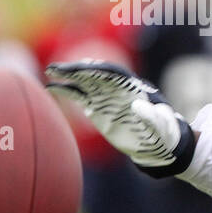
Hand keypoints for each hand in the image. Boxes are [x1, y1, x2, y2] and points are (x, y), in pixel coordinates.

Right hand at [44, 60, 194, 175]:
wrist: (154, 145)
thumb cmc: (162, 133)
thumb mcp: (160, 127)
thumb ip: (151, 117)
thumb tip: (137, 106)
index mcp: (133, 89)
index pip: (115, 74)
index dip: (101, 69)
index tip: (86, 67)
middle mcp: (117, 89)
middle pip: (96, 74)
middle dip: (79, 69)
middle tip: (59, 67)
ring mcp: (105, 97)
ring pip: (85, 81)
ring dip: (69, 75)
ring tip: (50, 70)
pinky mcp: (96, 107)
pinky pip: (79, 95)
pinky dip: (66, 90)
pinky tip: (51, 87)